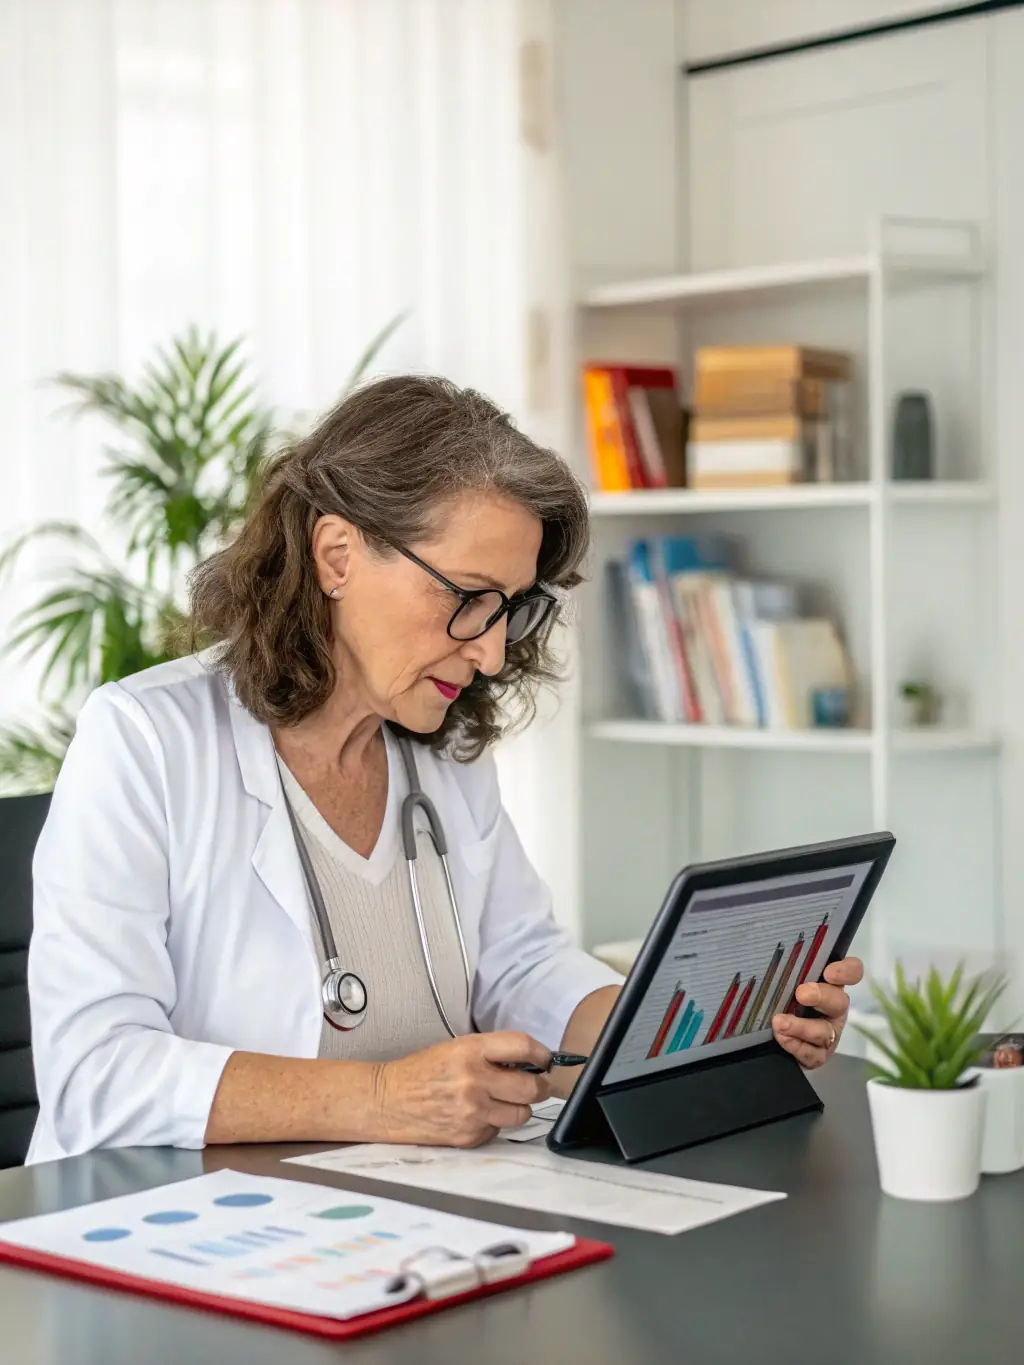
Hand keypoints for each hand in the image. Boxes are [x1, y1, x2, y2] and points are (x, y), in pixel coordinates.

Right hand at [376, 1032, 551, 1147]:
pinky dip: (494, 1123)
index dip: (541, 1053)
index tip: (545, 1059)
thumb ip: (491, 1053)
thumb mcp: (456, 1048)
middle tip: (532, 1084)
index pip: (522, 1046)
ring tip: (502, 1100)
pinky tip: (476, 1115)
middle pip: (531, 1087)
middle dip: (537, 1086)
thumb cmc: (422, 1071)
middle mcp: (474, 1081)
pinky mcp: (469, 1136)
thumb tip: (528, 1061)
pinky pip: (499, 1130)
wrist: (388, 1101)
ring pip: (522, 1113)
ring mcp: (473, 1112)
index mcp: (470, 1051)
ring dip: (518, 1106)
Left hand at [771, 957, 863, 1069]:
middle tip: (801, 994)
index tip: (830, 972)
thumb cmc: (778, 999)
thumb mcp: (780, 980)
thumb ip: (783, 969)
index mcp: (829, 985)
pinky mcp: (818, 1055)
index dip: (847, 971)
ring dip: (801, 1027)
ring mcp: (829, 1033)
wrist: (767, 1038)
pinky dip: (796, 1046)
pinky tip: (782, 1038)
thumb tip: (767, 950)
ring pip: (824, 1031)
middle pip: (839, 1001)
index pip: (851, 972)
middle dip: (821, 996)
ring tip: (780, 1023)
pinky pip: (813, 1053)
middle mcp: (833, 1008)